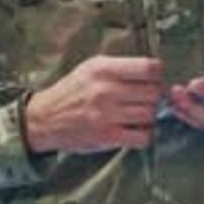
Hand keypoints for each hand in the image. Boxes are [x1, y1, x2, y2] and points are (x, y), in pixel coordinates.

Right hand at [25, 55, 163, 153]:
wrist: (45, 119)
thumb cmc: (73, 90)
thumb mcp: (92, 67)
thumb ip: (121, 66)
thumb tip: (154, 70)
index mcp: (103, 69)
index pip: (148, 68)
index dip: (158, 73)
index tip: (155, 78)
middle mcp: (106, 90)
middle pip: (153, 92)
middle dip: (156, 95)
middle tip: (149, 97)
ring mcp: (106, 115)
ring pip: (150, 114)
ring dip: (150, 115)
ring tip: (141, 113)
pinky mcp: (106, 137)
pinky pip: (142, 136)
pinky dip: (145, 134)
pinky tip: (136, 129)